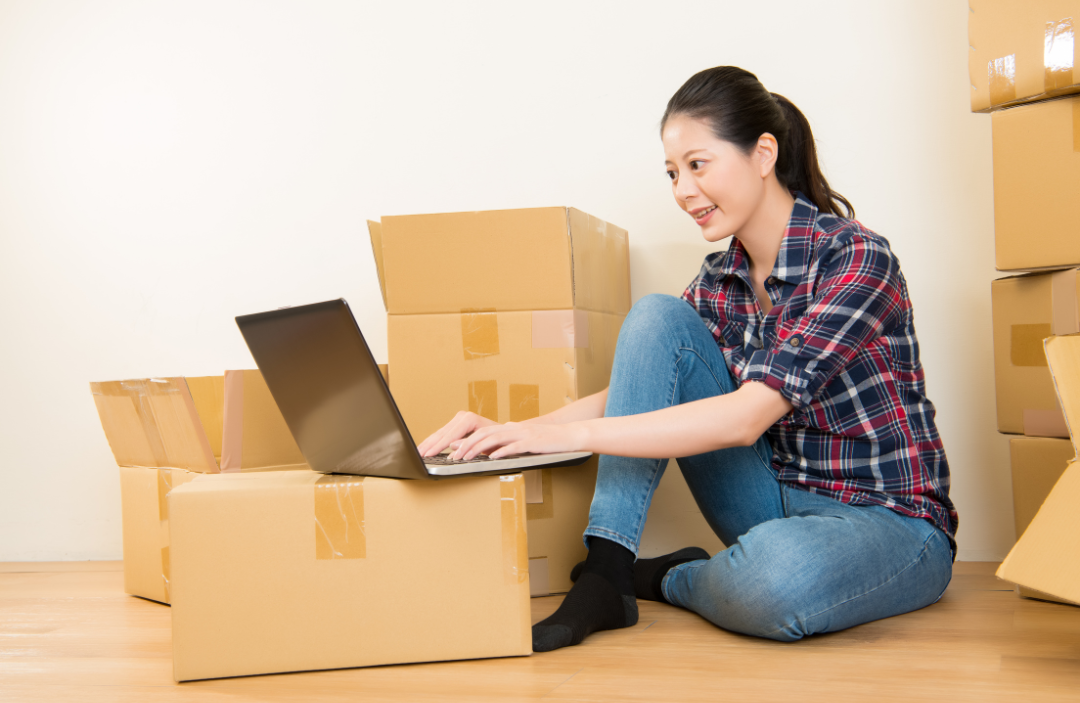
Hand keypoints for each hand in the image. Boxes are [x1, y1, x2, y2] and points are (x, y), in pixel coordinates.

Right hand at [416, 411, 498, 456]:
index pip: (450, 435)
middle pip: (441, 433)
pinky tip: (424, 448)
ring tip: (417, 453)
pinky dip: (432, 442)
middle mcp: (463, 416)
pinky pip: (441, 434)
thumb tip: (452, 447)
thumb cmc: (498, 440)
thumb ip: (467, 445)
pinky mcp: (456, 424)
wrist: (504, 435)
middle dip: (429, 446)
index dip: (438, 446)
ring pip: (439, 433)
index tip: (428, 455)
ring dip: (427, 444)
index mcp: (470, 419)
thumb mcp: (485, 444)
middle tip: (418, 455)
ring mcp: (458, 419)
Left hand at [450, 421, 587, 460]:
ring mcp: (523, 434)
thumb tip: (491, 447)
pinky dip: (503, 451)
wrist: (569, 435)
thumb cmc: (546, 440)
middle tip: (455, 456)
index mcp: (510, 428)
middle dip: (468, 445)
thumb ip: (508, 441)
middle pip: (485, 434)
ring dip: (479, 448)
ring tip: (468, 457)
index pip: (483, 432)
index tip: (454, 451)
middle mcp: (514, 428)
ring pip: (496, 438)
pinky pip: (515, 446)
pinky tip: (493, 457)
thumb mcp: (523, 438)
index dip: (467, 440)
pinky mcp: (533, 442)